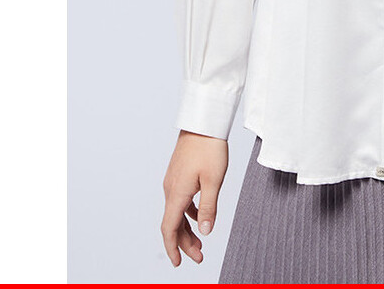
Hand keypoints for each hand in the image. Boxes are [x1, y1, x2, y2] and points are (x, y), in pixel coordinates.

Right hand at [161, 129, 228, 267]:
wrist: (203, 121)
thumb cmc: (209, 147)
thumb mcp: (213, 180)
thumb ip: (208, 208)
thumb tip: (205, 231)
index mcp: (176, 193)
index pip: (169, 229)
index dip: (173, 248)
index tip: (179, 263)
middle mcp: (170, 189)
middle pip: (173, 223)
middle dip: (184, 243)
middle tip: (199, 256)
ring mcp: (173, 180)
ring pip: (176, 212)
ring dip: (186, 229)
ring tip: (200, 241)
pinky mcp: (179, 174)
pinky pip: (180, 200)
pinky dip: (187, 213)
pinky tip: (199, 216)